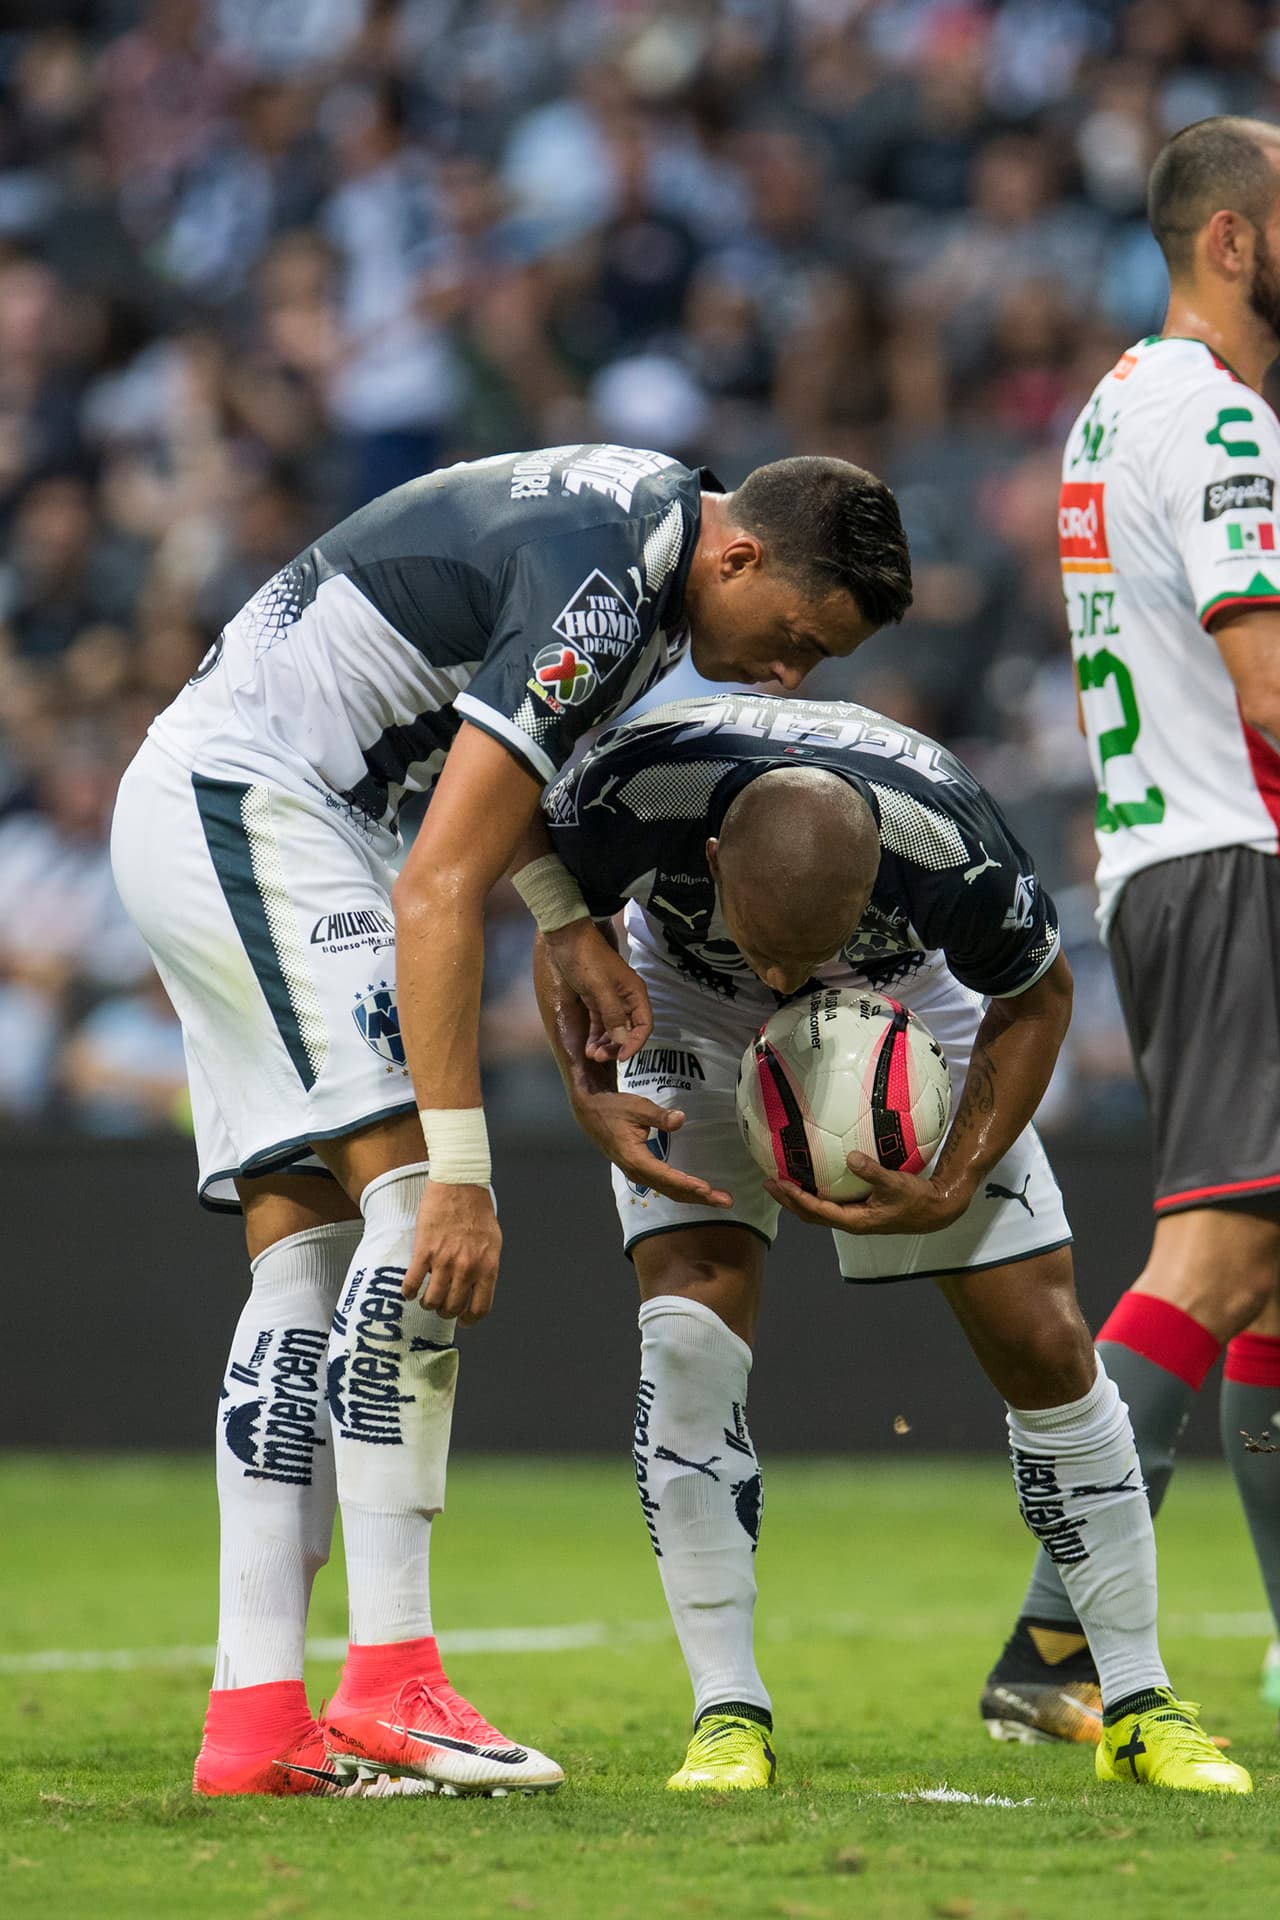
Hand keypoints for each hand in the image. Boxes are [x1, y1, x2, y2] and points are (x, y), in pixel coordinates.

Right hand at [402, 1181, 501, 1325]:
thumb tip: (478, 1286)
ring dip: (427, 1304)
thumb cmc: (478, 1210)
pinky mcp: (424, 1250)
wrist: (460, 1183)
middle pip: (453, 1307)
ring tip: (425, 1299)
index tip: (463, 1321)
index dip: (470, 1320)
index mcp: (487, 1266)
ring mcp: (445, 1260)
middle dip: (446, 1312)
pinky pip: (412, 1283)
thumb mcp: (492, 1241)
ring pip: (432, 1300)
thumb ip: (485, 1265)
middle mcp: (467, 1268)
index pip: (480, 1307)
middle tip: (441, 1307)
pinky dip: (409, 1292)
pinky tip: (409, 1291)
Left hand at [544, 918, 651, 1061]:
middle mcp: (626, 999)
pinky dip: (596, 1036)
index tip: (622, 1057)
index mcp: (635, 993)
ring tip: (591, 1054)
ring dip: (605, 1044)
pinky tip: (588, 1047)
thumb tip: (622, 1040)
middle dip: (616, 1046)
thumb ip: (613, 1014)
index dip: (636, 1043)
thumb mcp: (600, 988)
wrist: (566, 938)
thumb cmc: (587, 958)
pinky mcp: (596, 1001)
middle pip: (628, 1031)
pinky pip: (600, 1024)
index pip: (644, 1025)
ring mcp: (611, 1001)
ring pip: (614, 1030)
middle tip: (599, 1056)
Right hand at [573, 1091, 732, 1207]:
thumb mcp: (636, 1107)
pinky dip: (685, 1190)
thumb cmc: (613, 1109)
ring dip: (695, 1197)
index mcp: (635, 1158)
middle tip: (726, 1201)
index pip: (665, 1176)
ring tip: (720, 1199)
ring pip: (670, 1191)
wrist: (591, 1114)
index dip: (686, 1183)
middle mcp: (637, 1172)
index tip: (706, 1189)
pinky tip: (700, 1191)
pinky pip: (666, 1186)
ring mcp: (640, 1174)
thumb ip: (659, 1116)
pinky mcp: (643, 1171)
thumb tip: (681, 1119)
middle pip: (672, 1190)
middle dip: (700, 1197)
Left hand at [764, 1152, 968, 1235]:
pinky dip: (814, 1194)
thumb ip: (873, 1172)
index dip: (796, 1197)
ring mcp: (855, 1218)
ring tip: (780, 1182)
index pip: (817, 1210)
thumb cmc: (916, 1199)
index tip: (779, 1183)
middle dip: (788, 1200)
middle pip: (810, 1214)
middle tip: (768, 1183)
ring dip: (797, 1198)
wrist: (935, 1211)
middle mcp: (850, 1222)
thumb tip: (852, 1157)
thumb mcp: (896, 1184)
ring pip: (818, 1211)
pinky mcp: (860, 1211)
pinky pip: (830, 1203)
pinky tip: (812, 1176)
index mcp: (855, 1221)